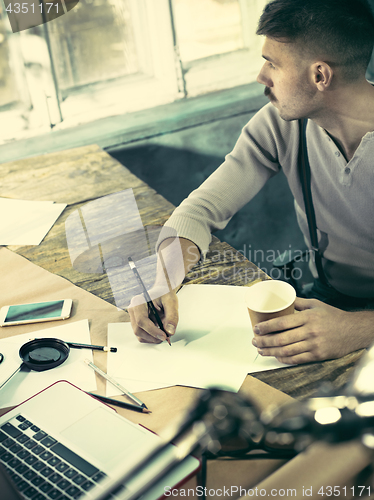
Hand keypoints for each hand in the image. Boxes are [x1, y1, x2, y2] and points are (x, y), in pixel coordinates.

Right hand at [128, 288, 178, 343]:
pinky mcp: (138, 323)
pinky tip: (160, 332)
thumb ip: (172, 316)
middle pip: (138, 329)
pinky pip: (142, 335)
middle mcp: (133, 310)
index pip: (141, 320)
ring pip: (140, 335)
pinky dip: (152, 337)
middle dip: (153, 336)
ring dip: (153, 338)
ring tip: (164, 334)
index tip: (164, 335)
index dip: (152, 330)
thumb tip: (170, 331)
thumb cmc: (164, 293)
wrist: (162, 291)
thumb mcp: (171, 301)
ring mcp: (134, 317)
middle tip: (166, 337)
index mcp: (138, 301)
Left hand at [252, 297, 370, 364]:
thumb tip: (281, 299)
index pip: (282, 323)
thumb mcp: (315, 304)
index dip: (266, 327)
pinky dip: (284, 359)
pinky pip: (297, 359)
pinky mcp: (318, 355)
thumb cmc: (333, 316)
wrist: (353, 331)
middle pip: (281, 339)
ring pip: (287, 351)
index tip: (257, 328)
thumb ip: (297, 303)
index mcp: (308, 317)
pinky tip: (276, 356)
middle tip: (254, 340)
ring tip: (261, 349)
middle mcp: (310, 331)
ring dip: (271, 352)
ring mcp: (314, 345)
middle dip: (264, 341)